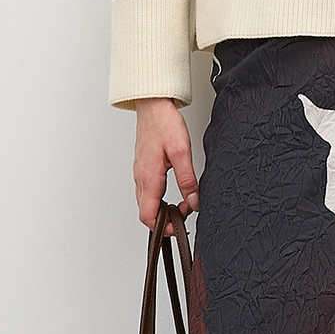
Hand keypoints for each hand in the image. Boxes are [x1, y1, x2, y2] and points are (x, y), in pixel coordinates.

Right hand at [133, 98, 198, 233]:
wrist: (152, 105)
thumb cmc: (164, 123)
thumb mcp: (182, 152)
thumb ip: (187, 180)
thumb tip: (194, 202)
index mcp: (148, 178)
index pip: (148, 215)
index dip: (162, 228)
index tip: (178, 228)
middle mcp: (140, 178)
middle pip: (146, 212)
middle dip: (165, 220)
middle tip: (185, 214)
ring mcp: (139, 173)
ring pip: (147, 202)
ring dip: (163, 209)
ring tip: (183, 203)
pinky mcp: (143, 168)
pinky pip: (147, 191)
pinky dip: (159, 198)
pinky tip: (173, 192)